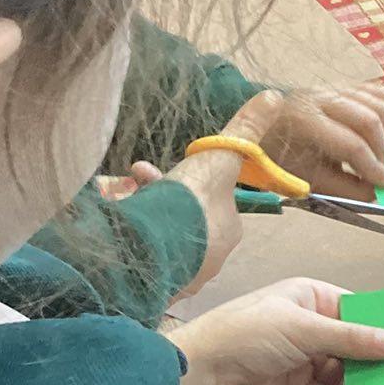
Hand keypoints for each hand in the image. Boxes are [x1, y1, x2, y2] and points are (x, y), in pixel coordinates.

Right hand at [132, 91, 286, 295]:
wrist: (149, 250)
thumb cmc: (190, 204)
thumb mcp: (218, 156)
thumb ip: (244, 129)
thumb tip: (275, 97)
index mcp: (228, 230)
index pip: (207, 201)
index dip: (180, 181)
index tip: (149, 170)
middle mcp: (210, 258)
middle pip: (181, 220)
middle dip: (155, 197)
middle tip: (129, 182)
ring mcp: (180, 277)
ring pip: (158, 238)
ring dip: (137, 216)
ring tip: (113, 202)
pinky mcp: (151, 288)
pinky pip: (138, 259)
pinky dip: (124, 241)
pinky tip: (108, 231)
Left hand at [167, 277, 383, 384]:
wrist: (202, 377)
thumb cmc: (250, 335)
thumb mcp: (302, 328)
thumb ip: (351, 338)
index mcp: (312, 299)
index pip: (358, 311)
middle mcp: (314, 329)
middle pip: (356, 347)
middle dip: (378, 363)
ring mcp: (307, 363)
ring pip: (347, 377)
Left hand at [257, 83, 383, 200]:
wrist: (257, 130)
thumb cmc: (277, 156)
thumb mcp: (305, 177)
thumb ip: (342, 187)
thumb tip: (374, 194)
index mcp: (305, 121)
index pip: (352, 143)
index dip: (374, 167)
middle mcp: (320, 97)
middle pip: (370, 119)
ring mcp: (331, 88)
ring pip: (377, 102)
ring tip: (383, 156)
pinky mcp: (340, 86)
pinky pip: (374, 93)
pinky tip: (383, 134)